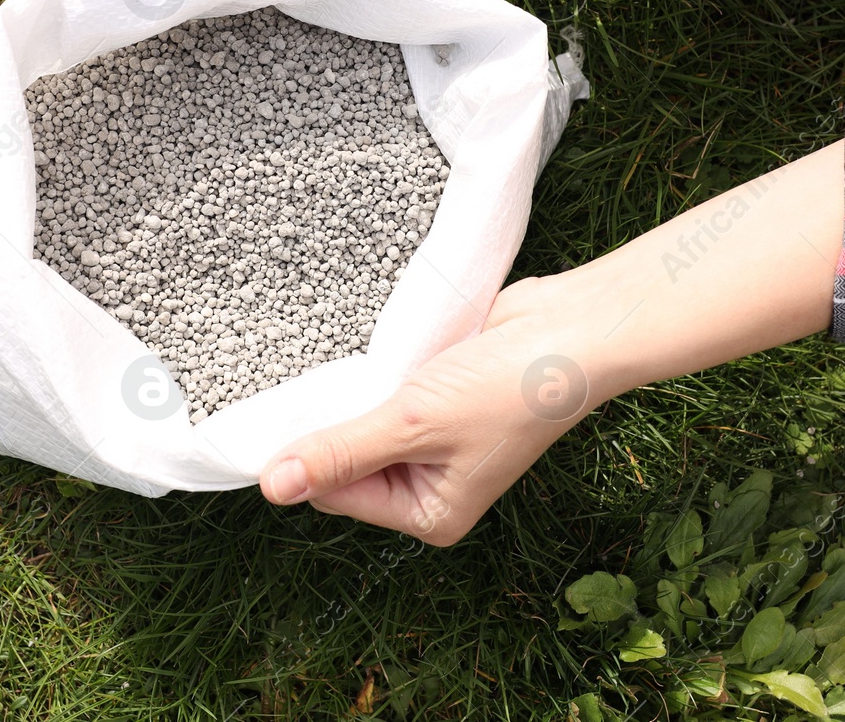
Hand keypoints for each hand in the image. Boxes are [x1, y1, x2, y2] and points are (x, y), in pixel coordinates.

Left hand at [257, 275, 600, 545]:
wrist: (571, 329)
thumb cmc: (508, 389)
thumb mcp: (413, 425)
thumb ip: (342, 453)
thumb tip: (273, 488)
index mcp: (429, 514)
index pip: (336, 495)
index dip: (311, 456)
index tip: (298, 410)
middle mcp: (428, 484)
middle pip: (343, 461)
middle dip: (335, 422)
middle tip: (335, 381)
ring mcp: (431, 439)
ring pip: (358, 421)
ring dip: (353, 392)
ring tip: (362, 364)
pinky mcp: (432, 395)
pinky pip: (380, 390)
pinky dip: (372, 371)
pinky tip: (370, 349)